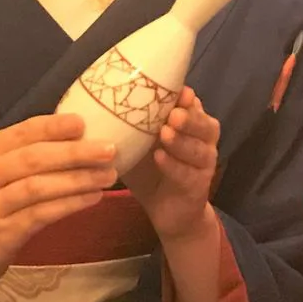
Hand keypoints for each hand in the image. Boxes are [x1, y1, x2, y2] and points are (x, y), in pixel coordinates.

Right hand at [0, 114, 116, 295]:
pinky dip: (70, 204)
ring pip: (38, 186)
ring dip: (78, 179)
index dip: (55, 126)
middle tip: (109, 150)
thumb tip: (85, 137)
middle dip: (74, 152)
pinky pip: (40, 214)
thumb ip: (32, 154)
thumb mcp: (2, 172)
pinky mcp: (2, 232)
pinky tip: (93, 198)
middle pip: (33, 158)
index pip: (24, 131)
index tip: (85, 123)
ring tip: (109, 175)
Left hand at [123, 88, 220, 241]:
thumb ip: (130, 123)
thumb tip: (98, 99)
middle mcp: (203, 141)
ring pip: (199, 150)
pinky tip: (160, 158)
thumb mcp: (138, 143)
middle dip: (189, 118)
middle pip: (205, 125)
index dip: (186, 98)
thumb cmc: (150, 169)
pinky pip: (188, 174)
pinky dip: (174, 166)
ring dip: (182, 140)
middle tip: (173, 114)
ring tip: (165, 133)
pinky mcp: (198, 186)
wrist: (166, 210)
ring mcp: (204, 164)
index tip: (178, 91)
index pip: (193, 105)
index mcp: (191, 124)